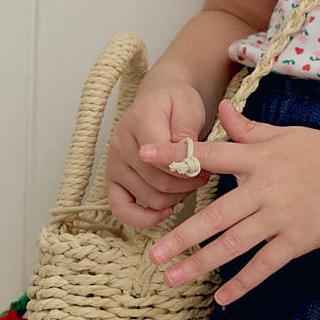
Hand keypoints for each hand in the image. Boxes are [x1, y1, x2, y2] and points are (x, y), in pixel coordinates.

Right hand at [105, 82, 209, 229]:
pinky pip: (121, 210)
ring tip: (189, 183)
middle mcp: (120, 145)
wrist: (159, 101)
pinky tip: (165, 212)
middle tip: (203, 175)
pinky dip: (145, 218)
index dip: (187, 167)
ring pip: (150, 198)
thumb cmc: (176, 104)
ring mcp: (114, 165)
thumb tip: (183, 150)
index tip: (206, 166)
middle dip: (187, 183)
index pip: (162, 156)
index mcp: (139, 121)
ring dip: (176, 197)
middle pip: (158, 181)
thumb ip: (186, 128)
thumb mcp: (188, 106)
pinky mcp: (113, 181)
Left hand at [143, 102, 319, 303]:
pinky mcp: (297, 241)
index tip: (144, 156)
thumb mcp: (285, 135)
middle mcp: (264, 189)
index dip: (176, 155)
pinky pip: (264, 265)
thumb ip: (248, 129)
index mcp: (258, 158)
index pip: (209, 155)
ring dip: (200, 263)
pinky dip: (243, 283)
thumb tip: (221, 108)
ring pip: (233, 245)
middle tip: (153, 252)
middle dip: (182, 236)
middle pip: (215, 215)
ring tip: (172, 278)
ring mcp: (280, 218)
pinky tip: (221, 298)